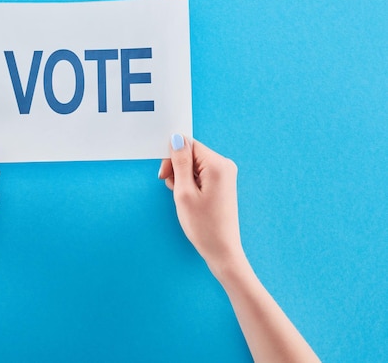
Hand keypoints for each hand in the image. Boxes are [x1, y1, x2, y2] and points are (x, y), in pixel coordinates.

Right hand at [158, 134, 243, 275]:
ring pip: (194, 164)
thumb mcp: (184, 192)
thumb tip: (176, 139)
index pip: (188, 144)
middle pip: (191, 153)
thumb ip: (179, 163)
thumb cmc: (203, 225)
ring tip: (183, 198)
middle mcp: (224, 165)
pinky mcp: (222, 184)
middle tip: (173, 189)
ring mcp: (225, 175)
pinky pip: (201, 174)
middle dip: (177, 168)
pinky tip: (190, 199)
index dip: (172, 157)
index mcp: (217, 165)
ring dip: (182, 177)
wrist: (222, 250)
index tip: (165, 176)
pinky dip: (191, 183)